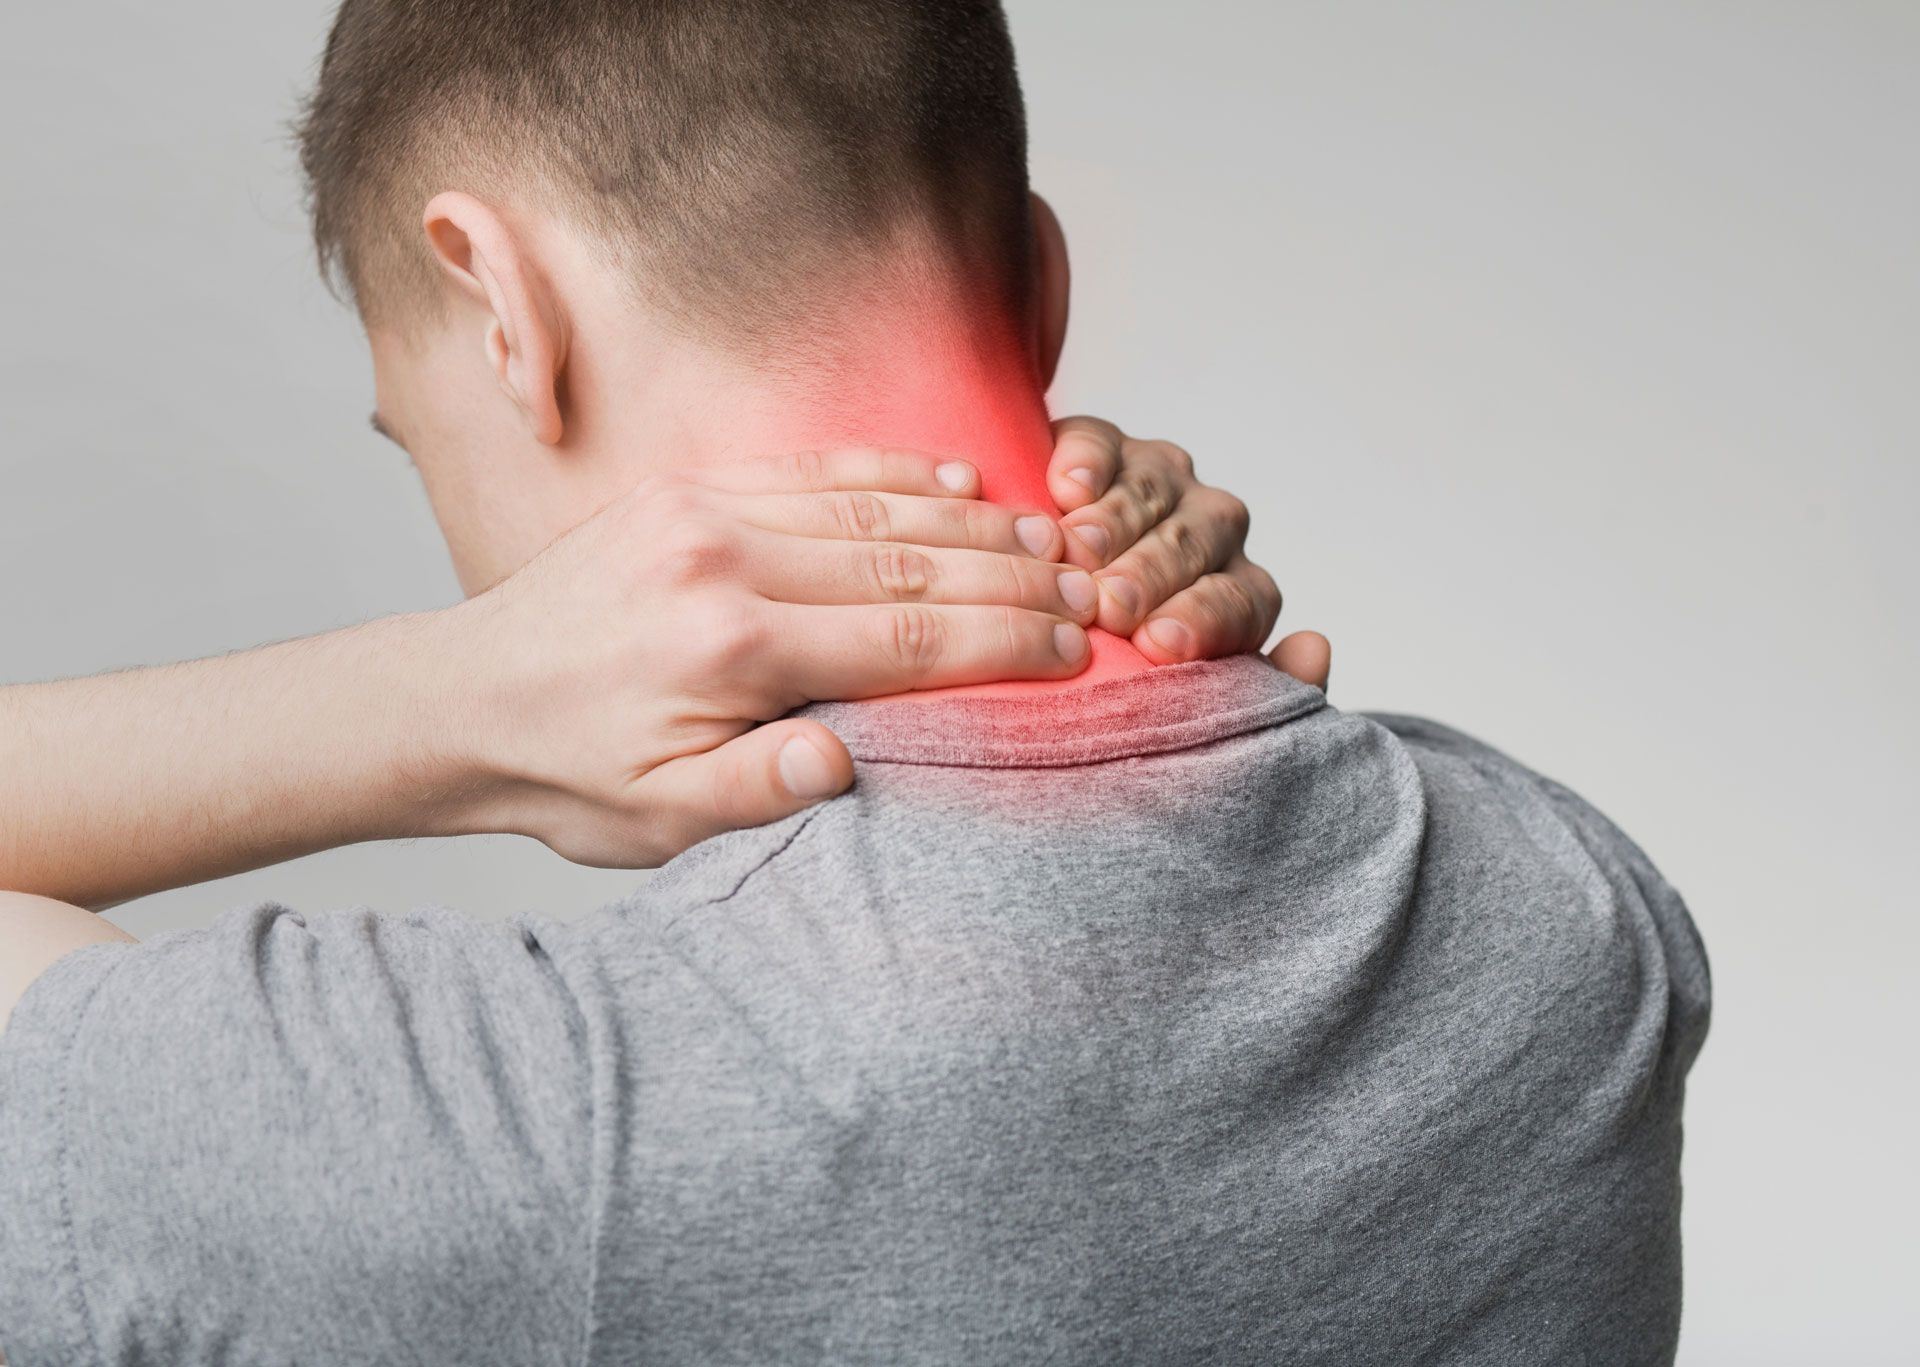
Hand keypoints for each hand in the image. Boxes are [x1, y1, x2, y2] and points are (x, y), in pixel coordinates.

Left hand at [451, 446, 1099, 865]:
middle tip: (1091, 588)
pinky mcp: (687, 491)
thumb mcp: (660, 820)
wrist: (462, 701)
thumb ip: (760, 789)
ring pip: (872, 507)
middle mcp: (724, 562)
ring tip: (1051, 537)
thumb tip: (850, 763)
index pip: (905, 640)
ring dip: (971, 522)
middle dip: (1011, 579)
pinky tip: (956, 483)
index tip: (1072, 651)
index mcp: (731, 649)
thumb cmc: (570, 775)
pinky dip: (893, 473)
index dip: (1001, 646)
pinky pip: (813, 470)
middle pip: (907, 563)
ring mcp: (705, 511)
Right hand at [1043, 416, 1329, 687]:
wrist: (1033, 615)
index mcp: (1236, 593)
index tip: (1157, 645)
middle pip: (1196, 542)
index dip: (1203, 619)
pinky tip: (1067, 487)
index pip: (1244, 601)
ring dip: (1115, 521)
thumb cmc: (1108, 671)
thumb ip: (1248, 686)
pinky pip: (1100, 442)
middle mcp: (1209, 530)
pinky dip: (1086, 460)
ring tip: (1076, 552)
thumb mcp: (1169, 698)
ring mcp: (1158, 480)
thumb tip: (1314, 652)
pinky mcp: (1099, 446)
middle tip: (1109, 605)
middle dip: (1152, 573)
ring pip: (1153, 490)